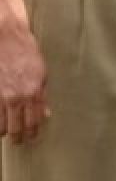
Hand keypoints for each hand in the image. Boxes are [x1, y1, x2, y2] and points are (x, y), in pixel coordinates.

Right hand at [0, 17, 47, 144]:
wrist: (6, 39)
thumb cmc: (26, 53)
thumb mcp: (42, 73)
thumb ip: (43, 95)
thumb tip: (46, 114)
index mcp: (34, 92)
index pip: (35, 120)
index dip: (33, 132)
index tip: (32, 138)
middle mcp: (18, 97)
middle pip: (18, 127)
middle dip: (18, 137)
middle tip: (19, 141)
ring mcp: (2, 96)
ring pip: (2, 125)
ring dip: (4, 132)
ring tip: (6, 134)